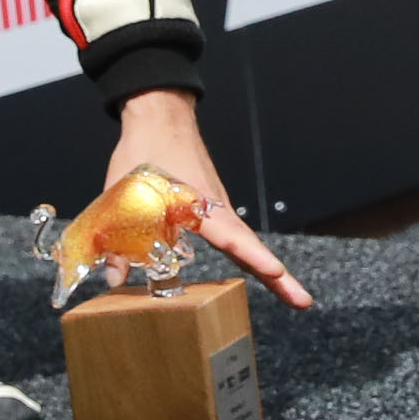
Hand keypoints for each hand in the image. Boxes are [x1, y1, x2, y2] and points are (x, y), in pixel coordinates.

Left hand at [111, 89, 313, 309]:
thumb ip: (117, 238)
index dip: (250, 254)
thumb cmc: (144, 149)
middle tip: (303, 301)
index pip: (228, 232)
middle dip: (277, 275)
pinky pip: (233, 238)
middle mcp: (215, 207)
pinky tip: (257, 274)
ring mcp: (218, 209)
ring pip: (245, 243)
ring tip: (292, 296)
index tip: (275, 271)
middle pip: (249, 245)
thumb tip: (115, 279)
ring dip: (266, 269)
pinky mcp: (213, 211)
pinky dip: (248, 257)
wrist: (160, 117)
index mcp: (195, 200)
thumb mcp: (119, 193)